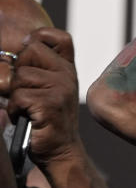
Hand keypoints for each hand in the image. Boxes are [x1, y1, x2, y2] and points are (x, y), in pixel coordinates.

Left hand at [3, 28, 80, 166]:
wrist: (61, 150)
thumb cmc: (48, 119)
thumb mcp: (51, 87)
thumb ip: (42, 67)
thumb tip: (21, 46)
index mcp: (68, 68)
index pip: (57, 36)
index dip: (38, 39)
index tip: (30, 58)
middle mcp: (68, 75)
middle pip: (30, 51)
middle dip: (20, 71)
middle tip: (29, 92)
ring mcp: (62, 89)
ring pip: (21, 76)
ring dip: (16, 94)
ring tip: (28, 108)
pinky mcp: (51, 104)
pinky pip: (19, 96)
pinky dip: (15, 109)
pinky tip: (26, 117)